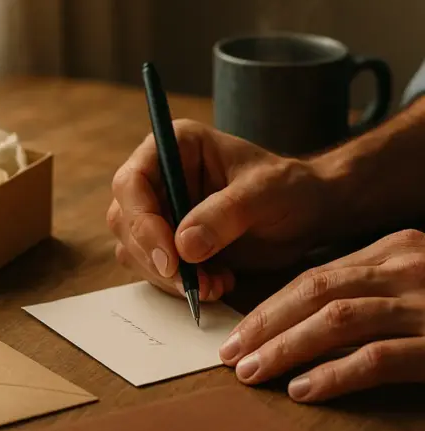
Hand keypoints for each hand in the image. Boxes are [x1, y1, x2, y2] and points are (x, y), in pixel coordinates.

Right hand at [108, 119, 334, 300]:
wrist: (304, 213)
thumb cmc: (288, 188)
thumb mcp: (265, 193)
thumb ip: (225, 214)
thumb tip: (183, 246)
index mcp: (176, 145)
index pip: (132, 182)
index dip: (142, 221)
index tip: (170, 259)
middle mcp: (159, 175)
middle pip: (125, 219)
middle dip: (155, 257)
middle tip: (193, 284)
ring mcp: (160, 210)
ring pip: (134, 249)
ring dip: (168, 276)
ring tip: (215, 284)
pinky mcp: (168, 240)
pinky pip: (154, 269)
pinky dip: (180, 284)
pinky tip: (217, 283)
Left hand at [220, 229, 424, 401]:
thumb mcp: (412, 280)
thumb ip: (365, 288)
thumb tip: (301, 320)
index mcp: (393, 250)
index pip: (315, 277)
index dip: (270, 306)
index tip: (239, 332)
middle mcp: (405, 268)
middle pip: (316, 293)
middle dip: (266, 325)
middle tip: (231, 353)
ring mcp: (424, 304)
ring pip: (336, 321)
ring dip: (286, 349)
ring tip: (252, 372)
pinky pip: (377, 359)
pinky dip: (333, 374)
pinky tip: (301, 389)